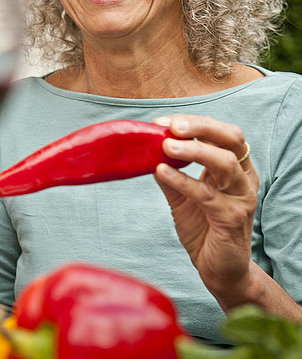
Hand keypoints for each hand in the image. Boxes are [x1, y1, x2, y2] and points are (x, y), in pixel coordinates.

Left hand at [153, 114, 258, 310]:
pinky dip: (183, 180)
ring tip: (166, 145)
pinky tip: (163, 172)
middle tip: (172, 126)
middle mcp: (244, 178)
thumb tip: (147, 151)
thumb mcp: (182, 196)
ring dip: (194, 151)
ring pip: (224, 163)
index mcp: (236, 167)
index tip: (163, 121)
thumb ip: (170, 174)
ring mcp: (241, 198)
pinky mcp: (232, 219)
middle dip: (201, 128)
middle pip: (231, 139)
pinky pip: (207, 194)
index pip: (221, 132)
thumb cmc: (203, 229)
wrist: (218, 271)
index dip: (194, 123)